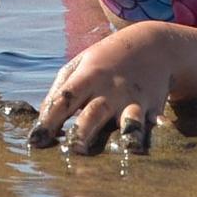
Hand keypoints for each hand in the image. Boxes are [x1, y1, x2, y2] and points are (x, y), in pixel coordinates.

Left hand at [28, 22, 173, 154]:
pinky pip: (155, 125)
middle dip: (84, 131)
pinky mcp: (154, 109)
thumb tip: (41, 120)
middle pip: (94, 113)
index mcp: (88, 77)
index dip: (48, 120)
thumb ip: (60, 90)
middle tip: (73, 150)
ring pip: (129, 121)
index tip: (35, 141)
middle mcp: (110, 90)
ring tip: (126, 150)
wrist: (154, 45)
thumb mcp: (81, 65)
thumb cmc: (108, 61)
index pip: (64, 100)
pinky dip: (159, 130)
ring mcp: (134, 100)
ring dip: (126, 136)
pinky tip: (162, 134)